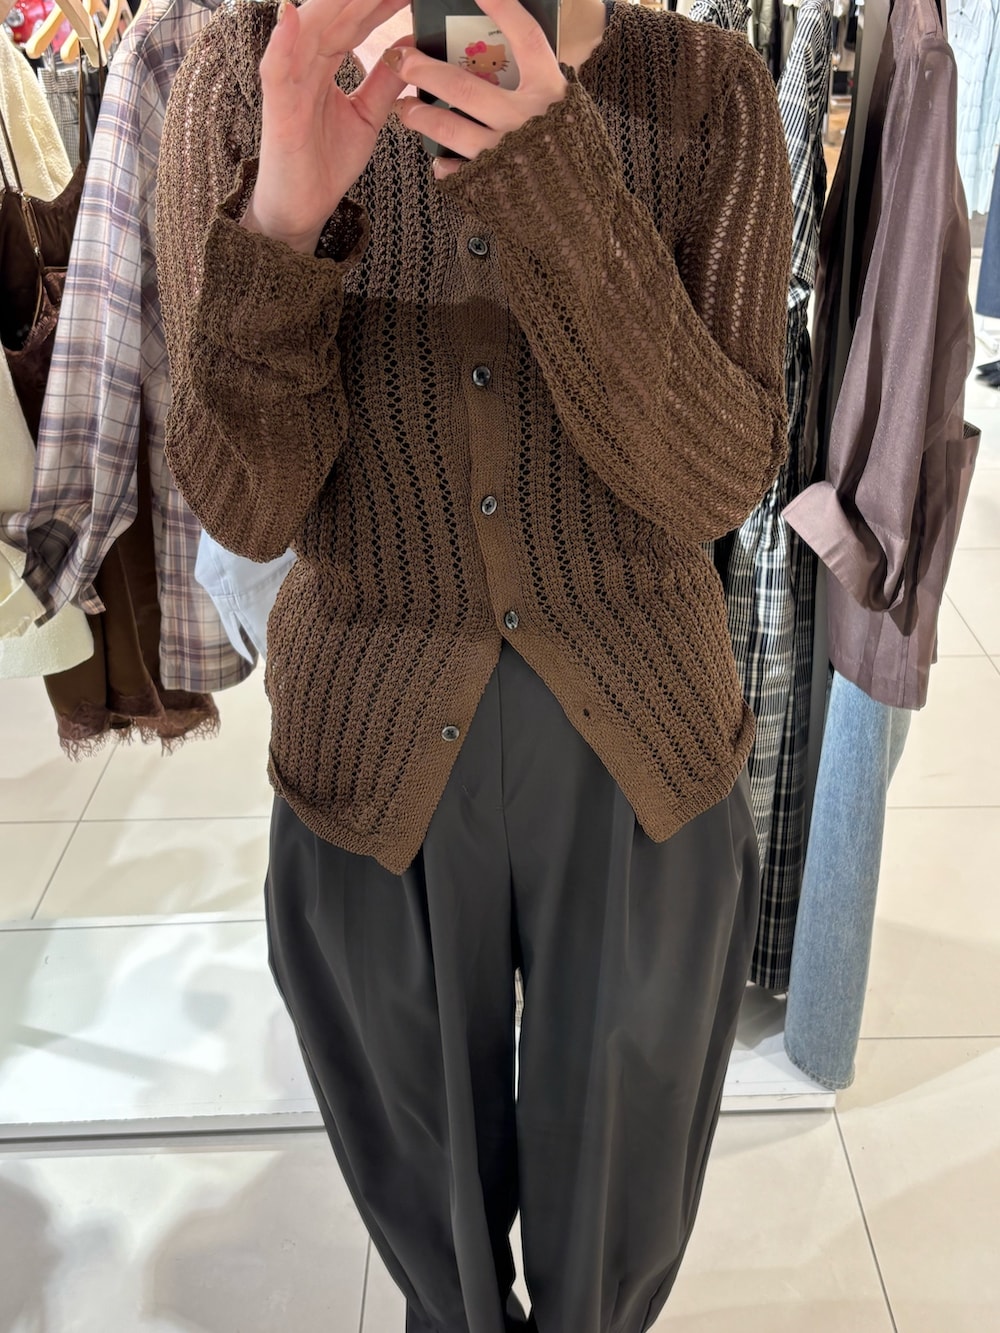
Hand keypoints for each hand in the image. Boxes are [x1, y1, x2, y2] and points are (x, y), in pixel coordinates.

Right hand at [243, 0, 411, 252]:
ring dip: (329, 3)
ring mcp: (289, 83)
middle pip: (333, 16)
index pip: (354, 19)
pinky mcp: (277, 108)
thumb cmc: (326, 162)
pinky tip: (292, 13)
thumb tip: (410, 46)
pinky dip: (282, 41)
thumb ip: (385, 83)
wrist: (302, 208)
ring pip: (307, 30)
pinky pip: (276, 68)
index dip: (379, 1)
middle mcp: (304, 64)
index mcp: (325, 63)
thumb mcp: (368, 117)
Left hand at [388, 0, 566, 178]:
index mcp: (550, 94)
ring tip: (405, 108)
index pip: (525, 37)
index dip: (502, 8)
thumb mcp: (568, 112)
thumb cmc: (572, 158)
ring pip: (448, 128)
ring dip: (418, 116)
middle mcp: (526, 122)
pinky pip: (452, 171)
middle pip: (464, 87)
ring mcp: (504, 156)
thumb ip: (539, 86)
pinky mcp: (490, 188)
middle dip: (424, 69)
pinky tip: (438, 158)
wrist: (582, 220)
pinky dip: (442, 164)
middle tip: (400, 57)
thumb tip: (501, 58)